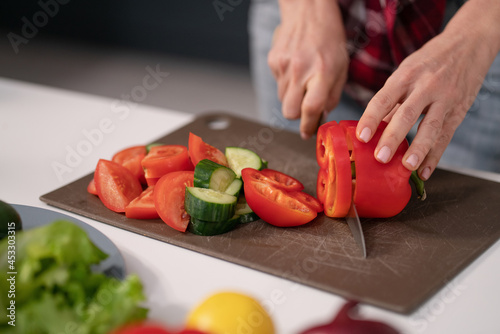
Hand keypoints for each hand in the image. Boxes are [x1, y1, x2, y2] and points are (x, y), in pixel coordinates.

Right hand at [268, 0, 348, 138]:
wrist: (308, 11)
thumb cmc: (329, 38)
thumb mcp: (341, 67)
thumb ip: (332, 95)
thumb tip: (321, 116)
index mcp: (322, 72)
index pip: (311, 108)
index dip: (308, 126)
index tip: (308, 133)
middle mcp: (301, 69)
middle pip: (290, 111)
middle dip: (297, 115)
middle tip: (306, 108)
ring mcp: (284, 65)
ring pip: (283, 99)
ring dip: (292, 97)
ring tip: (303, 79)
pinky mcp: (273, 61)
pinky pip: (278, 83)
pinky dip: (286, 82)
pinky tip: (295, 67)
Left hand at [356, 0, 499, 179]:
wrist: (469, 44)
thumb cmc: (429, 61)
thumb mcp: (406, 72)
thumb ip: (390, 101)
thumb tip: (372, 129)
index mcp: (405, 75)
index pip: (384, 98)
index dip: (371, 118)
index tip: (361, 136)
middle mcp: (425, 86)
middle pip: (407, 114)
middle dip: (393, 137)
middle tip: (380, 157)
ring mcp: (444, 98)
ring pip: (430, 127)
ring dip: (418, 149)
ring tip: (407, 167)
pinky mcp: (458, 110)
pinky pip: (446, 136)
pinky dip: (435, 155)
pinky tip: (425, 171)